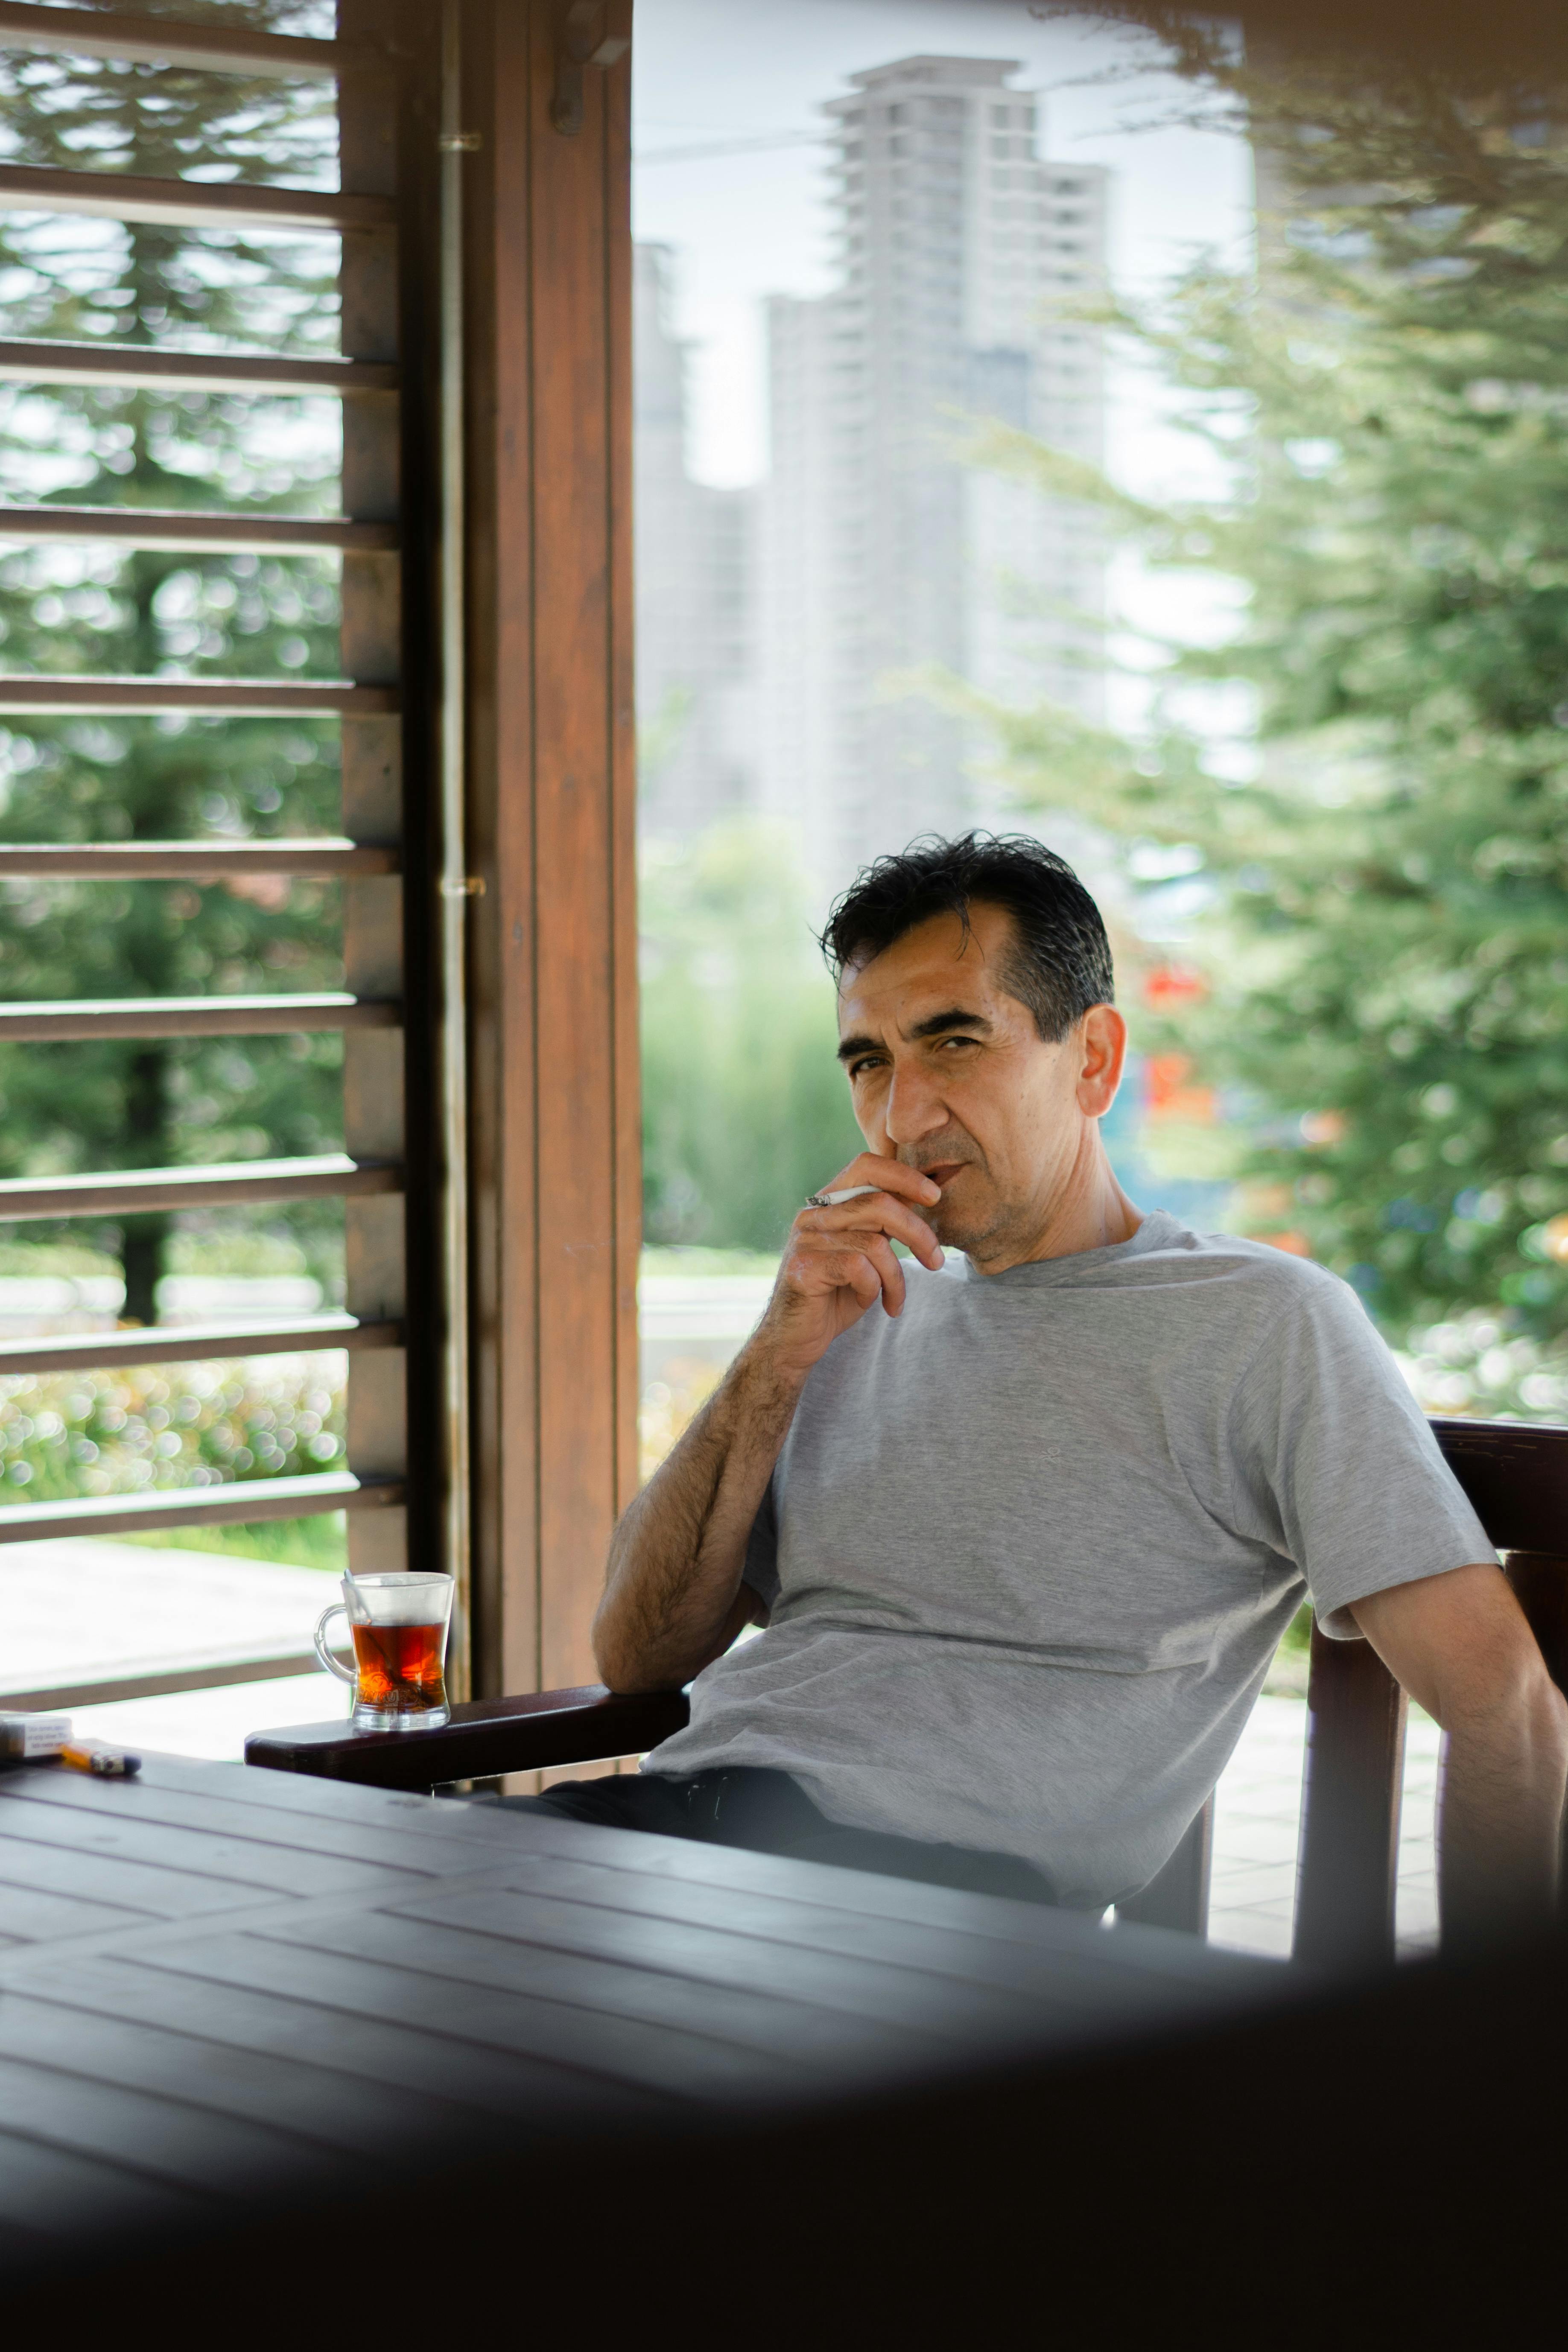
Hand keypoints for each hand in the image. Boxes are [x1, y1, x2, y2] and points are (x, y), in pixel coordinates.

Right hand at [753, 1154, 944, 1382]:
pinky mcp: (803, 1268)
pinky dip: (876, 1289)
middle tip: (935, 1261)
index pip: (866, 1166)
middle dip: (918, 1233)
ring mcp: (805, 1240)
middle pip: (879, 1203)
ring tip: (895, 1300)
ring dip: (897, 1277)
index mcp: (828, 1204)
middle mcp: (813, 1215)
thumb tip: (925, 1198)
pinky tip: (873, 1304)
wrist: (795, 1341)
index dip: (904, 1175)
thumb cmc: (836, 1296)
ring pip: (874, 1243)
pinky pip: (859, 1269)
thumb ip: (883, 1227)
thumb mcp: (866, 1255)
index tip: (934, 1197)